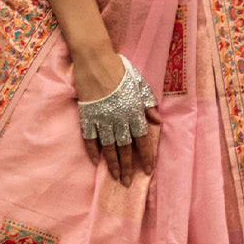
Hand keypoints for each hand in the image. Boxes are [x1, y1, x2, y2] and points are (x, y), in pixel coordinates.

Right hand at [74, 50, 159, 186]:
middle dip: (128, 166)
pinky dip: (92, 151)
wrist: (94, 60)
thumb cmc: (119, 69)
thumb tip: (156, 119)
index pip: (142, 139)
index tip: (148, 171)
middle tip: (128, 183)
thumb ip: (147, 102)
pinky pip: (89, 138)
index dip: (145, 156)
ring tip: (115, 178)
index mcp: (133, 111)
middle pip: (125, 147)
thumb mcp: (139, 83)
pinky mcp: (87, 116)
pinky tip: (95, 162)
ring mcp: (101, 118)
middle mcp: (119, 118)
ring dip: (112, 164)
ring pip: (108, 146)